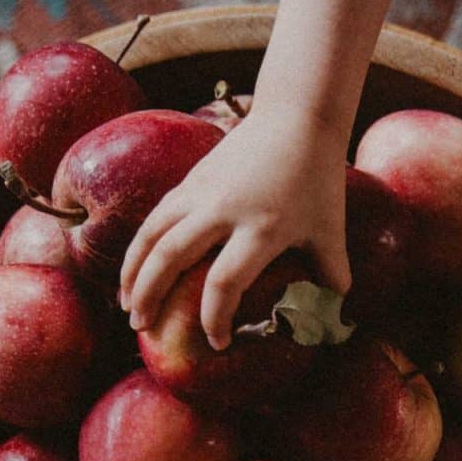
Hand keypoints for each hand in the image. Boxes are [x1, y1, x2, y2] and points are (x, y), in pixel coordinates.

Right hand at [119, 106, 351, 349]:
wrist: (296, 118)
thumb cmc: (317, 179)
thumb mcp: (330, 230)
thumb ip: (331, 275)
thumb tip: (336, 317)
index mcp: (261, 228)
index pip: (226, 282)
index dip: (215, 317)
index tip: (216, 342)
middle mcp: (223, 210)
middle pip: (171, 257)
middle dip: (151, 296)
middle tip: (141, 327)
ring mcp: (201, 192)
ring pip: (152, 234)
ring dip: (133, 271)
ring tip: (125, 304)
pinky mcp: (190, 179)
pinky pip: (157, 216)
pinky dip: (141, 245)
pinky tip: (135, 268)